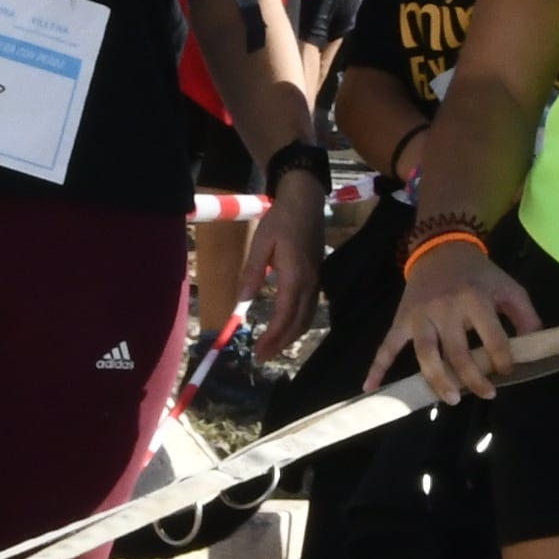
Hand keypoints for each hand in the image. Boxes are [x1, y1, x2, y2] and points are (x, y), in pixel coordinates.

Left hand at [238, 178, 325, 346]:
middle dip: (280, 344)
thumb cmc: (280, 220)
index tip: (257, 351)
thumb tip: (241, 301)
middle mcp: (310, 283)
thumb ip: (252, 273)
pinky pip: (309, 309)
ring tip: (271, 348)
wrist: (306, 202)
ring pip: (306, 319)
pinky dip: (297, 324)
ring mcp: (316, 281)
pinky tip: (285, 328)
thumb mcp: (261, 243)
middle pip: (298, 323)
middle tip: (261, 357)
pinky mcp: (317, 278)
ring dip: (290, 337)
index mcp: (295, 276)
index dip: (272, 337)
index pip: (285, 316)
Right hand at [374, 237, 538, 397]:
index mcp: (474, 299)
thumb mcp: (508, 288)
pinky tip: (371, 388)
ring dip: (438, 380)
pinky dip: (377, 367)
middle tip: (486, 394)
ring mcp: (419, 316)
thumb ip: (526, 315)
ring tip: (451, 399)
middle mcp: (445, 308)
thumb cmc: (479, 274)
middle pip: (457, 352)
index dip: (502, 360)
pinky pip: (387, 346)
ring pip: (425, 354)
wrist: (440, 249)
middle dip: (472, 378)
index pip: (492, 337)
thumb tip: (537, 346)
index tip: (506, 371)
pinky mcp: (401, 320)